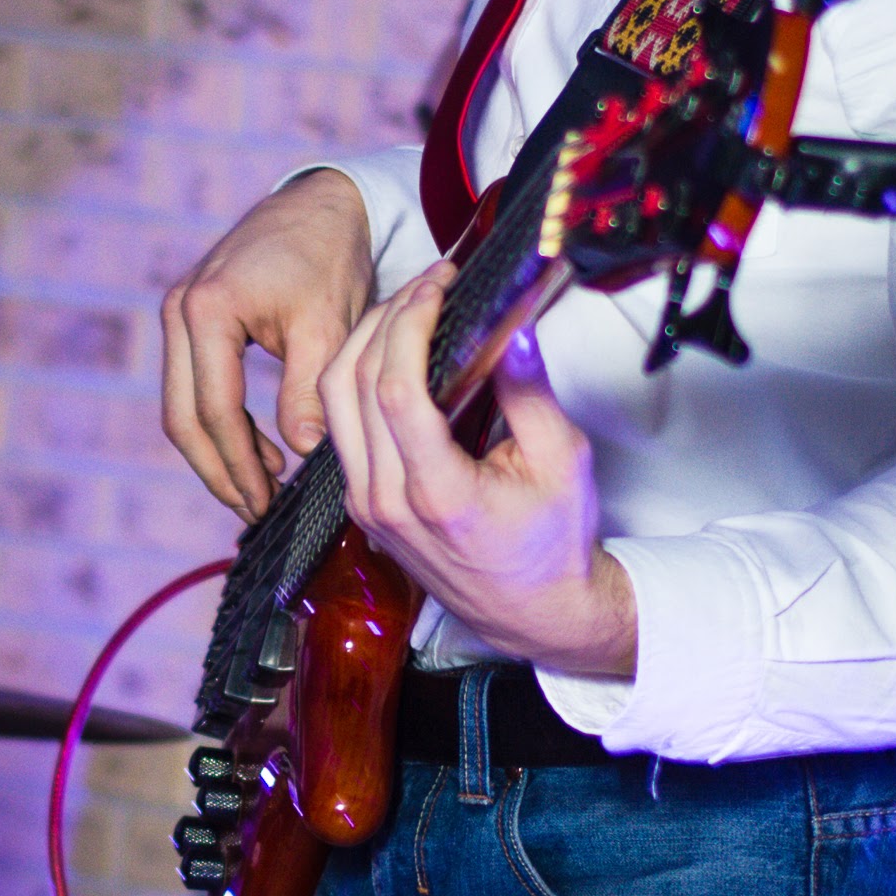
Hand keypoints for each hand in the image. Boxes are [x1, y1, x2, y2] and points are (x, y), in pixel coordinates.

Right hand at [162, 171, 377, 521]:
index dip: (239, 466)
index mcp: (207, 311)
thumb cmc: (330, 256)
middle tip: (255, 512)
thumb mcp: (329, 326)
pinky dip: (219, 423)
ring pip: (181, 405)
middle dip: (217, 471)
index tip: (266, 505)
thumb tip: (302, 454)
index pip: (214, 411)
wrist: (321, 203)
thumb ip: (308, 391)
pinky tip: (259, 451)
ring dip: (217, 453)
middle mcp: (178, 310)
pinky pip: (192, 384)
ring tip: (261, 489)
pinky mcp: (189, 316)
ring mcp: (177, 311)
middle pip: (181, 416)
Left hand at [315, 269, 637, 681]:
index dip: (409, 323)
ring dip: (363, 341)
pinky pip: (340, 425)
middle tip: (428, 282)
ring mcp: (365, 505)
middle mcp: (386, 501)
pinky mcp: (361, 504)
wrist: (534, 613)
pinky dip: (358, 376)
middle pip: (352, 384)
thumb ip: (531, 394)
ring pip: (333, 401)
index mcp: (437, 494)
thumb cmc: (553, 544)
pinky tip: (395, 350)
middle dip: (386, 316)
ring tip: (409, 305)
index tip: (439, 286)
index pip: (395, 389)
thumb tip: (513, 329)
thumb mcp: (563, 463)